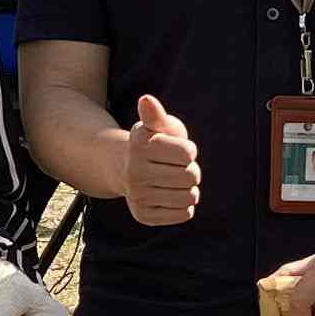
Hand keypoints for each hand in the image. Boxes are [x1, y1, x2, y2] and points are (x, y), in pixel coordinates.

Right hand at [124, 94, 199, 226]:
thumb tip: (146, 100)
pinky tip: (171, 195)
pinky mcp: (144, 216)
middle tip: (178, 167)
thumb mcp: (155, 126)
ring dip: (189, 189)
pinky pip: (184, 214)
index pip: (188, 153)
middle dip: (191, 170)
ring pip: (189, 197)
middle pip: (191, 176)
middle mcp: (134, 172)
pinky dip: (184, 205)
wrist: (123, 168)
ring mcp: (138, 196)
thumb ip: (155, 114)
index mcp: (139, 145)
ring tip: (175, 181)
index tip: (176, 149)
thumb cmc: (151, 143)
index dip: (188, 150)